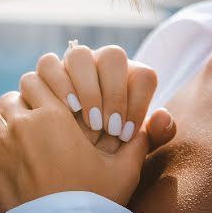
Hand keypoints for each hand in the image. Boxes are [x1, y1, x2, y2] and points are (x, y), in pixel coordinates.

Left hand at [0, 74, 151, 212]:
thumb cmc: (94, 202)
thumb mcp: (123, 172)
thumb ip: (138, 143)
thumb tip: (150, 125)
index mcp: (56, 116)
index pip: (37, 78)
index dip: (40, 90)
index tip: (45, 106)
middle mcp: (24, 123)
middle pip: (10, 96)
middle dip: (17, 108)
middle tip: (26, 126)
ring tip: (5, 141)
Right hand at [33, 45, 174, 152]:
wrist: (72, 157)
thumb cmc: (108, 148)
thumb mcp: (135, 148)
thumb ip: (155, 134)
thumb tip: (163, 117)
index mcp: (130, 77)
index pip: (143, 75)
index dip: (138, 104)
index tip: (126, 135)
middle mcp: (103, 63)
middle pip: (113, 56)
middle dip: (113, 94)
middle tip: (109, 129)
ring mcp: (75, 64)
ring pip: (79, 55)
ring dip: (85, 88)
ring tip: (88, 121)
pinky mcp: (49, 71)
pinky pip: (48, 63)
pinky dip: (57, 84)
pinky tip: (66, 111)